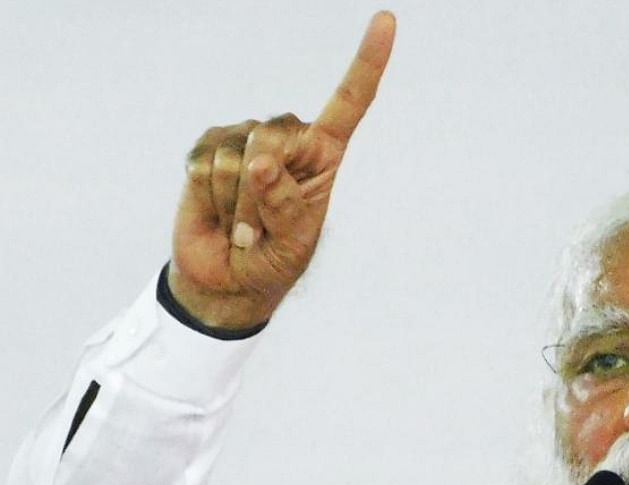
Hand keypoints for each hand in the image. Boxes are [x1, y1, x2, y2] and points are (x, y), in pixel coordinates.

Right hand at [168, 11, 395, 329]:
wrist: (228, 278)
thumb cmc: (273, 259)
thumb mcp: (292, 242)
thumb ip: (283, 204)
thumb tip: (259, 160)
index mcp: (326, 153)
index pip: (351, 100)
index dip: (367, 61)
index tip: (386, 19)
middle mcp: (288, 137)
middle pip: (274, 135)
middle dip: (263, 189)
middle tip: (262, 229)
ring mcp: (246, 137)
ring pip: (238, 155)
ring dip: (238, 205)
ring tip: (243, 226)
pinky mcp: (208, 147)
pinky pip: (205, 164)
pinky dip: (210, 198)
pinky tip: (218, 212)